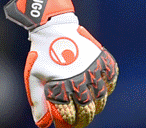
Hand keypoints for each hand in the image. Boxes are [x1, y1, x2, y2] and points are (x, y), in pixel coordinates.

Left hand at [4, 0, 117, 127]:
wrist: (52, 27)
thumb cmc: (41, 54)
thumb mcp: (34, 77)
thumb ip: (38, 101)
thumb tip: (42, 125)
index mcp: (62, 84)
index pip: (72, 114)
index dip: (71, 123)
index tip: (68, 126)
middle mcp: (80, 77)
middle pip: (89, 108)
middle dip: (85, 118)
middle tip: (81, 119)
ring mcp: (93, 67)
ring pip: (102, 96)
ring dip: (97, 104)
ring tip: (90, 105)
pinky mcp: (102, 58)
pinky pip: (111, 77)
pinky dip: (108, 85)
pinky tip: (101, 88)